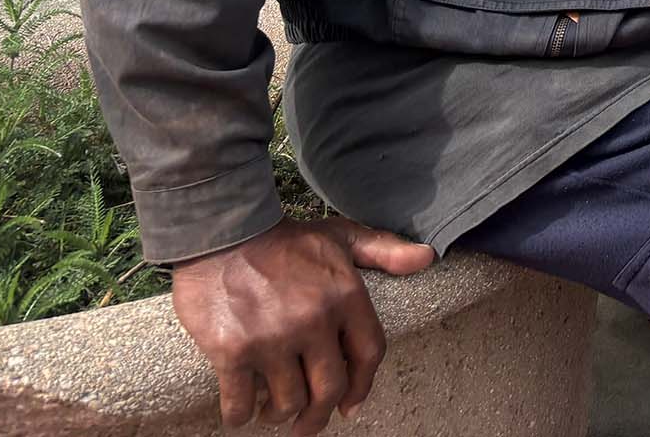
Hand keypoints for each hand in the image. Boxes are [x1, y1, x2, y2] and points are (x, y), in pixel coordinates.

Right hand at [172, 216, 434, 433]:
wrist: (222, 231)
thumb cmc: (283, 240)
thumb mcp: (340, 236)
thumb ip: (384, 250)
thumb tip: (427, 258)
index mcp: (345, 296)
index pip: (370, 354)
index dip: (362, 387)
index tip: (350, 406)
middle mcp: (314, 321)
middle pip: (329, 389)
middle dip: (318, 416)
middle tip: (307, 425)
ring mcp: (272, 339)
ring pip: (287, 402)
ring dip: (280, 415)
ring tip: (273, 411)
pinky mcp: (232, 351)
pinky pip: (240, 403)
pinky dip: (241, 415)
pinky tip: (243, 411)